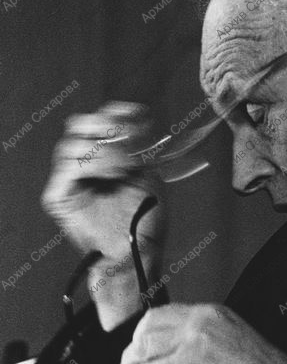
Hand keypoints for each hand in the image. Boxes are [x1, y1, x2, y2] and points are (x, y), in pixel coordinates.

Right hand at [41, 101, 166, 326]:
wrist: (136, 252)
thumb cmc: (144, 219)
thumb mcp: (150, 176)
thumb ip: (142, 149)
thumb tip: (139, 123)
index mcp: (106, 156)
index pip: (101, 122)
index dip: (117, 112)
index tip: (138, 112)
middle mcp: (85, 164)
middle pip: (79, 126)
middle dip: (103, 125)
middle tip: (123, 134)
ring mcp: (70, 180)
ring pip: (72, 145)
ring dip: (104, 151)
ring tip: (125, 168)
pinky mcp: (59, 197)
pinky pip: (68, 168)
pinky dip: (93, 165)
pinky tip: (113, 175)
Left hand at [119, 303, 286, 363]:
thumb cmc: (257, 363)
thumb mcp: (228, 326)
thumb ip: (195, 325)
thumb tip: (164, 334)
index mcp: (204, 316)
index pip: (153, 318)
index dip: (137, 334)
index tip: (133, 345)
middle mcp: (193, 334)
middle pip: (144, 344)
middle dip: (131, 360)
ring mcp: (189, 361)